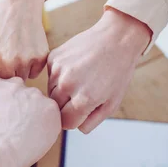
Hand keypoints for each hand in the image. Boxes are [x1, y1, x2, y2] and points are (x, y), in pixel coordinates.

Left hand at [0, 0, 48, 103]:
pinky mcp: (40, 58)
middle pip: (4, 86)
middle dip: (3, 77)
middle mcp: (6, 62)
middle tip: (4, 58)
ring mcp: (24, 60)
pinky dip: (30, 65)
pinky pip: (34, 73)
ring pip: (21, 80)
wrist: (19, 6)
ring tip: (15, 51)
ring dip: (18, 71)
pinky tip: (26, 50)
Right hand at [47, 8, 150, 133]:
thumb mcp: (111, 103)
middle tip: (82, 94)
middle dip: (67, 106)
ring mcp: (58, 70)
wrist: (116, 39)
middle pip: (55, 108)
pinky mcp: (53, 57)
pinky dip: (59, 75)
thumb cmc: (117, 72)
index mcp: (84, 100)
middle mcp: (67, 85)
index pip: (66, 123)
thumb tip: (74, 127)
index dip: (75, 119)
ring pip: (51, 91)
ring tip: (80, 79)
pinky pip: (50, 75)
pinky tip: (75, 67)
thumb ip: (91, 121)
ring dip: (62, 90)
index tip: (83, 111)